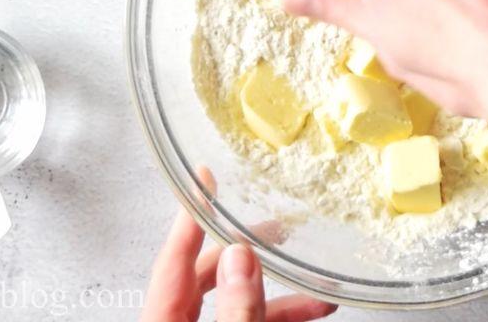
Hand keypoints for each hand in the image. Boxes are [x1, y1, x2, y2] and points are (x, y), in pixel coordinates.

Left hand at [140, 208, 335, 321]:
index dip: (191, 216)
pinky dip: (276, 316)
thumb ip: (237, 311)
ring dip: (276, 294)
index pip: (173, 261)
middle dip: (247, 253)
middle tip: (275, 229)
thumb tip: (240, 258)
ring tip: (314, 285)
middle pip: (207, 278)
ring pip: (235, 305)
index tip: (204, 178)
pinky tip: (310, 310)